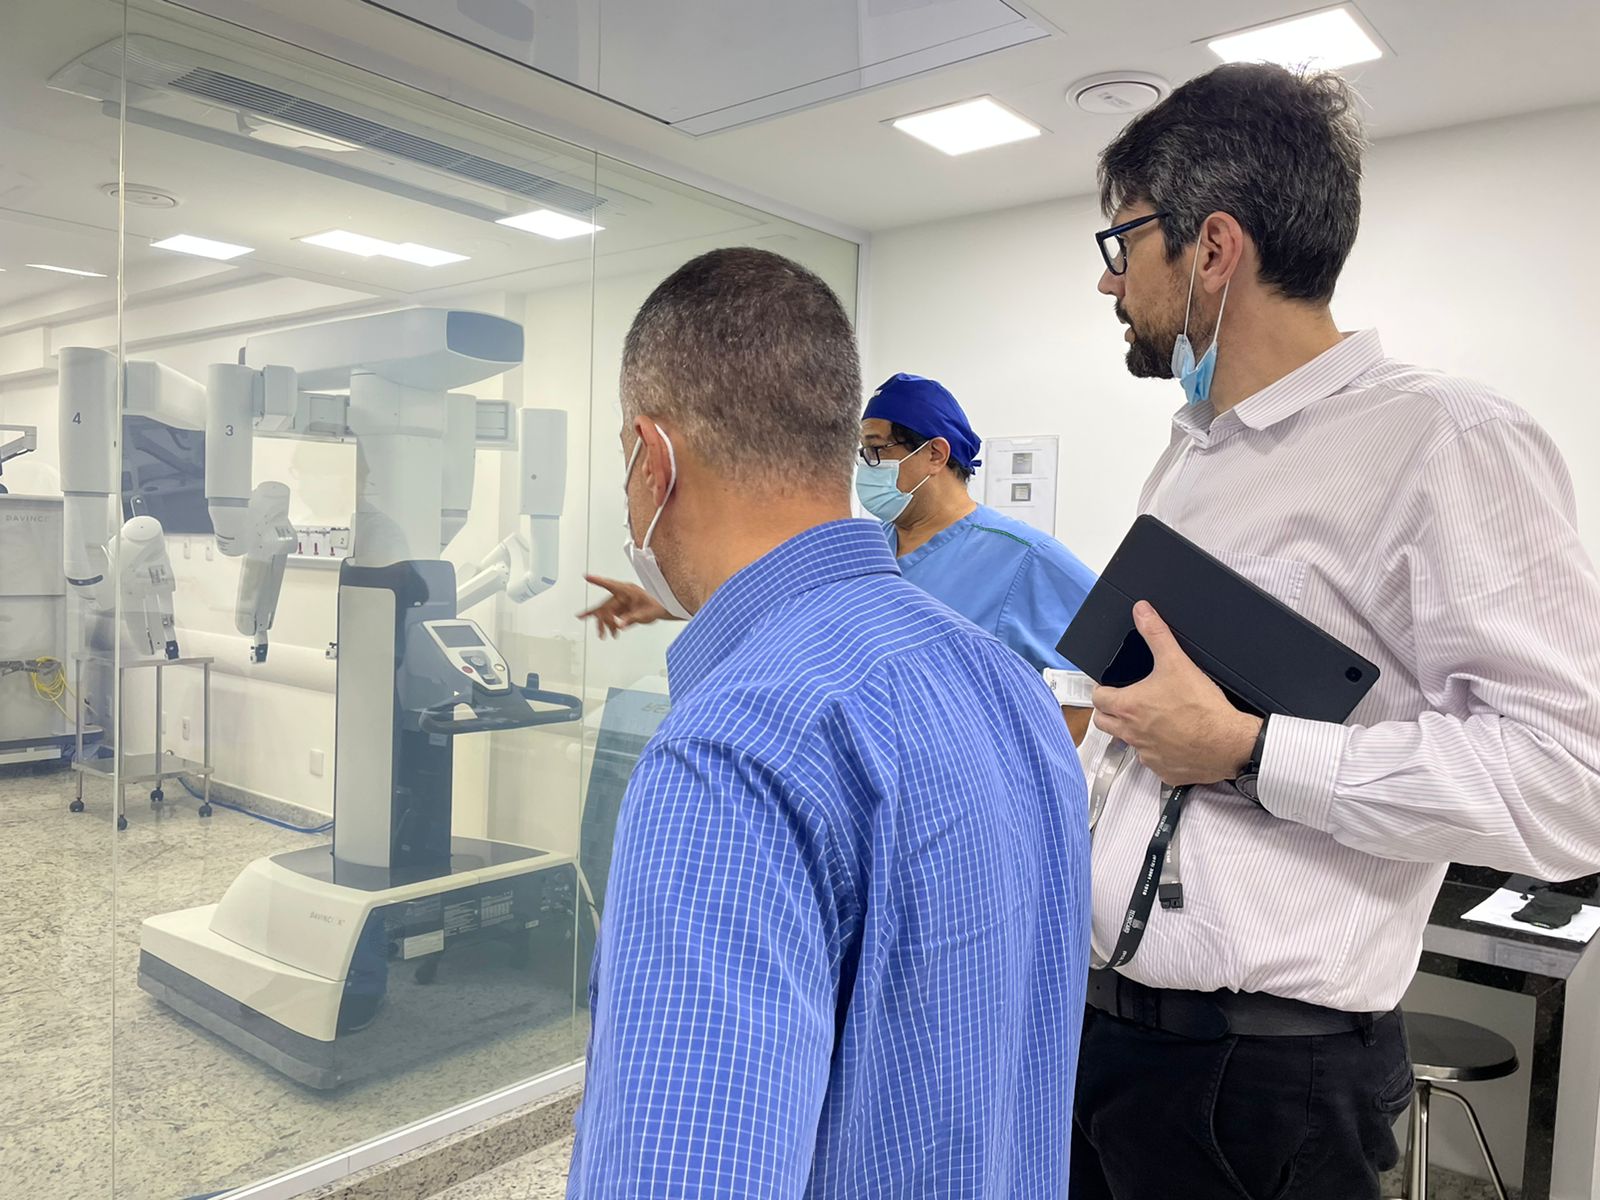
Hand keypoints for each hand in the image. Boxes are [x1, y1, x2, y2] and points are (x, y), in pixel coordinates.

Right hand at [578, 575, 672, 638]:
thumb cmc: (657, 606)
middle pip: (605, 606)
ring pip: (606, 613)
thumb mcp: (646, 613)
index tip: (587, 577)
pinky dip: (608, 625)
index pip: (610, 585)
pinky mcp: (621, 610)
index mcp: (627, 590)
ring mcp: (620, 602)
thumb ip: (632, 618)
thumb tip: (619, 624)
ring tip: (602, 635)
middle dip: (602, 619)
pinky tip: (605, 632)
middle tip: (601, 632)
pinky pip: (611, 617)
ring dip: (604, 624)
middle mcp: (621, 595)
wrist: (663, 608)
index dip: (598, 581)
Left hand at [1091, 601, 1261, 786]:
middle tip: (1125, 702)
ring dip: (1134, 732)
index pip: (1097, 698)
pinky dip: (1158, 752)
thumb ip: (1156, 634)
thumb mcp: (1177, 662)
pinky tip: (1173, 740)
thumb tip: (1142, 612)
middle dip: (1109, 712)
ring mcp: (1146, 755)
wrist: (1230, 743)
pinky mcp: (1163, 770)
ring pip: (1128, 743)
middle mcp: (1131, 734)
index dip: (1102, 690)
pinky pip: (1152, 762)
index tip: (1111, 687)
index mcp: (1128, 707)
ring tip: (1153, 720)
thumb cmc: (1203, 708)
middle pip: (1103, 723)